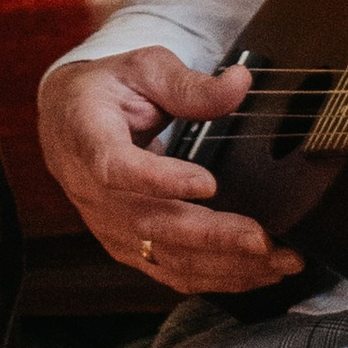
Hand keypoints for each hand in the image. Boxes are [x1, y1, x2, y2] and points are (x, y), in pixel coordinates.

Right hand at [38, 47, 305, 293]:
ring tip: (280, 261)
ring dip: (225, 265)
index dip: (161, 180)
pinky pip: (172, 272)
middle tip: (264, 240)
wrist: (68, 123)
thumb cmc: (108, 91)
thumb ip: (189, 83)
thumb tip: (241, 84)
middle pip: (152, 224)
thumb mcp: (143, 69)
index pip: (117, 168)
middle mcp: (93, 192)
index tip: (209, 184)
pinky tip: (257, 273)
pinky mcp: (128, 248)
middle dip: (213, 237)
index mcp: (88, 137)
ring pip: (167, 258)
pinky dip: (217, 278)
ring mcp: (109, 226)